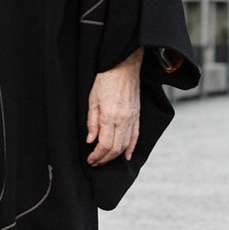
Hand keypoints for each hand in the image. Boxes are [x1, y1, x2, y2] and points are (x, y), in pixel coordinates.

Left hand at [86, 48, 142, 166]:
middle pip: (115, 148)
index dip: (97, 155)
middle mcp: (123, 120)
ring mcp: (132, 119)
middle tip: (95, 162)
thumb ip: (92, 122)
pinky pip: (136, 136)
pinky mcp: (137, 116)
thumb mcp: (92, 100)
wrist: (123, 67)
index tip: (91, 159)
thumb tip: (91, 140)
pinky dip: (131, 148)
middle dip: (104, 159)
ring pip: (125, 145)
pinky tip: (126, 156)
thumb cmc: (106, 80)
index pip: (105, 145)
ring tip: (105, 159)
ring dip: (115, 156)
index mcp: (110, 116)